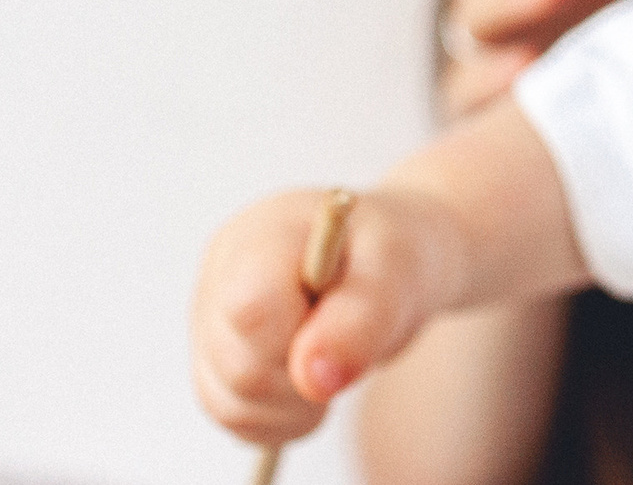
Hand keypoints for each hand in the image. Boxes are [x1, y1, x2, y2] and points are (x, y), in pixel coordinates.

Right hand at [191, 187, 461, 444]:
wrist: (390, 265)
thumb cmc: (392, 257)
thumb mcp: (398, 270)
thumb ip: (362, 317)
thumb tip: (315, 380)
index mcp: (260, 237)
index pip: (250, 310)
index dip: (299, 341)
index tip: (343, 334)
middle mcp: (219, 280)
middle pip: (241, 370)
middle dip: (307, 376)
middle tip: (351, 343)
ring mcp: (210, 327)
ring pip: (232, 406)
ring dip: (299, 404)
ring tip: (338, 359)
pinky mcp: (215, 366)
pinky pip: (239, 421)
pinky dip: (286, 418)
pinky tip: (315, 381)